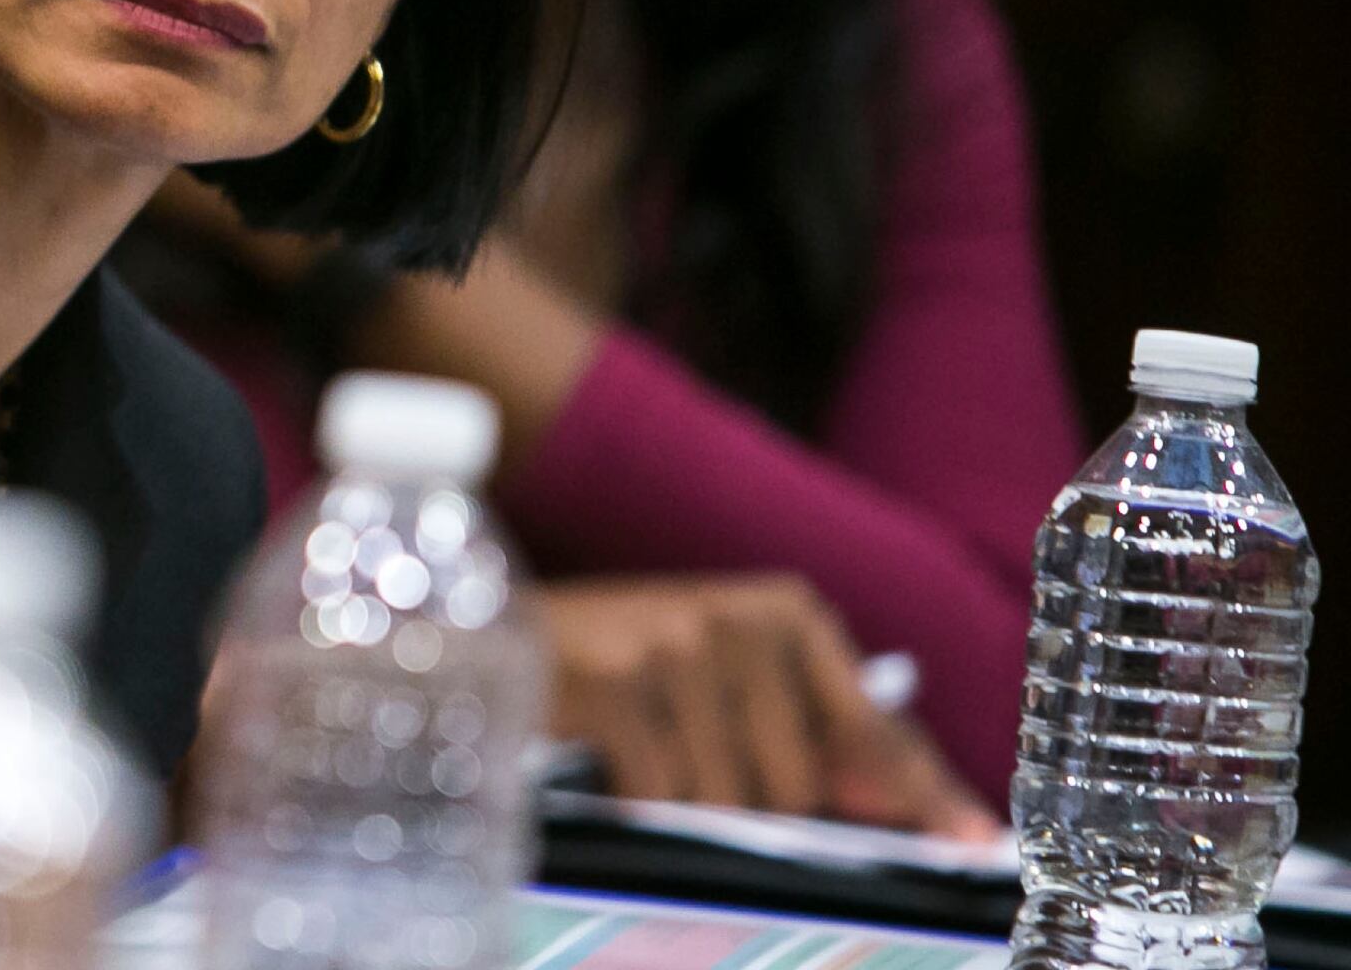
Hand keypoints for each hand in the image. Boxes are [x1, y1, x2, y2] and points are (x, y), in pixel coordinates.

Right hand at [538, 574, 994, 838]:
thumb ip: (814, 736)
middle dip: (760, 804)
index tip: (974, 843)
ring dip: (691, 802)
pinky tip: (612, 758)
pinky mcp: (621, 684)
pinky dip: (640, 798)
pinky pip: (666, 795)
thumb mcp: (724, 678)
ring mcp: (678, 647)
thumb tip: (912, 810)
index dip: (925, 794)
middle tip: (694, 761)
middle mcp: (741, 618)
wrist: (480, 630)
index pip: (873, 727)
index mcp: (785, 611)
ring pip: (734, 799)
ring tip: (643, 749)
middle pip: (800, 783)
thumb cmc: (618, 667)